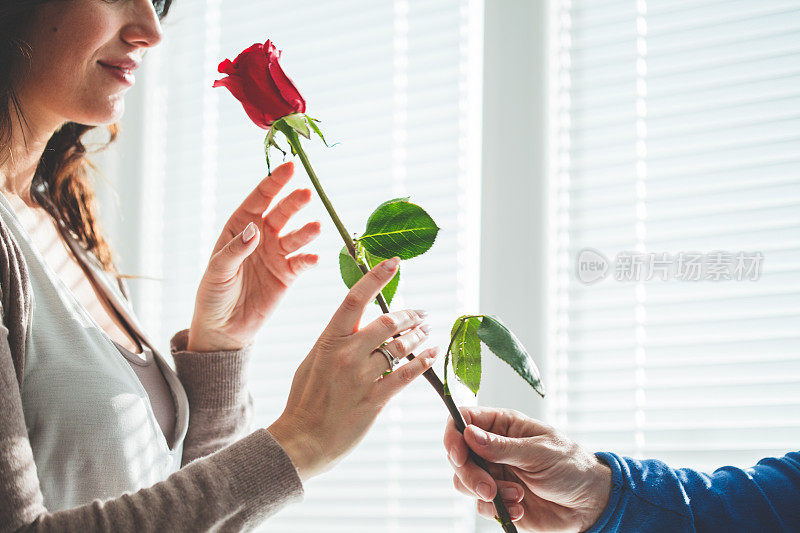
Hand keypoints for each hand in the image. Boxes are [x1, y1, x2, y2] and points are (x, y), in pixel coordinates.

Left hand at [187, 161, 321, 351]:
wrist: (223, 329)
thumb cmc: (213, 296)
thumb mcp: (217, 271)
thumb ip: (235, 250)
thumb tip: (255, 230)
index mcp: (239, 229)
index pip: (259, 200)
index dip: (273, 183)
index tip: (289, 167)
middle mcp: (261, 238)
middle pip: (281, 213)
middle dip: (293, 202)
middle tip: (306, 194)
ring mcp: (276, 255)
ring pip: (296, 236)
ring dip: (306, 230)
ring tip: (316, 227)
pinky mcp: (288, 275)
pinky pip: (302, 263)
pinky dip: (309, 259)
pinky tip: (314, 258)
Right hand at [268, 256, 439, 480]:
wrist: (301, 440)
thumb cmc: (305, 400)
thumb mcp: (314, 360)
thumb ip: (336, 341)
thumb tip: (358, 325)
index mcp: (328, 340)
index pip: (355, 298)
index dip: (376, 277)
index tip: (394, 262)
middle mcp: (346, 354)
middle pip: (387, 322)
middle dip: (410, 314)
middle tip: (422, 313)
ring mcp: (360, 377)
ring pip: (400, 346)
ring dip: (419, 336)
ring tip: (427, 332)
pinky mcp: (374, 400)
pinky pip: (406, 374)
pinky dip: (423, 362)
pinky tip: (432, 354)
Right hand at [443, 407, 611, 531]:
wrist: (590, 504)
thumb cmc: (571, 466)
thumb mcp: (539, 452)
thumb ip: (502, 447)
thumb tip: (468, 434)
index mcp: (503, 426)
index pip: (464, 419)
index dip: (454, 434)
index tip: (458, 453)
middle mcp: (493, 448)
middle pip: (459, 454)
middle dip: (468, 472)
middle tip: (487, 487)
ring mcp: (494, 473)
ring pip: (464, 481)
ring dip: (485, 492)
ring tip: (516, 496)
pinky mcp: (499, 499)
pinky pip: (481, 505)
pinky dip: (498, 509)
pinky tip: (520, 508)